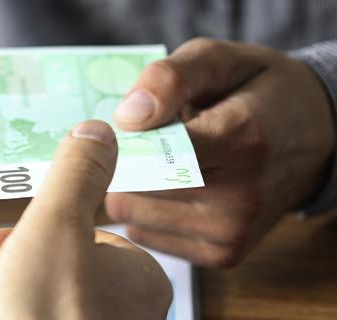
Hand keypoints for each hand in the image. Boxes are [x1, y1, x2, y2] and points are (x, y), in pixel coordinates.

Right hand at [0, 121, 172, 319]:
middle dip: (9, 259)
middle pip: (53, 263)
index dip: (39, 225)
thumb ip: (75, 174)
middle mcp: (121, 313)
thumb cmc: (46, 314)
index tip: (9, 231)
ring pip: (33, 297)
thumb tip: (98, 130)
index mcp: (139, 279)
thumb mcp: (56, 224)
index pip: (84, 231)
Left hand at [107, 38, 334, 266]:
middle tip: (137, 144)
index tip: (127, 124)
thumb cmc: (256, 91)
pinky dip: (143, 213)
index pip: (154, 150)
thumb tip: (127, 117)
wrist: (314, 139)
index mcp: (244, 137)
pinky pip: (143, 234)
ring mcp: (233, 230)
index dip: (125, 136)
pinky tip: (166, 192)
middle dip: (120, 161)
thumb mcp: (218, 60)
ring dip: (128, 188)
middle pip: (134, 185)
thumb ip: (170, 78)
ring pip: (129, 215)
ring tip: (156, 167)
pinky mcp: (222, 255)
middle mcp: (242, 193)